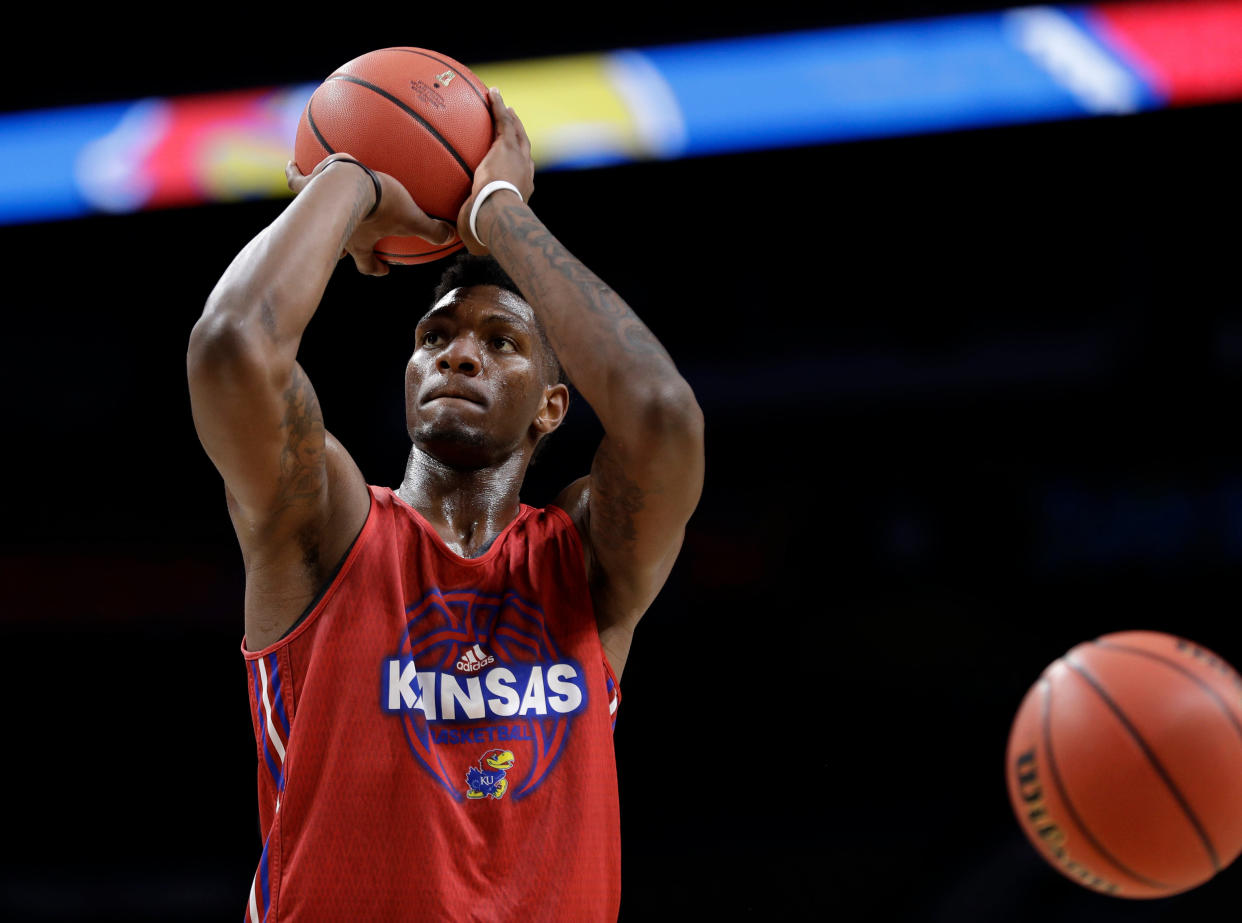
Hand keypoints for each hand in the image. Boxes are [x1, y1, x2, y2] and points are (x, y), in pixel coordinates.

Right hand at [286, 155, 455, 275]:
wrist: (348, 183)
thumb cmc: (380, 203)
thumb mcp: (411, 217)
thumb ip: (430, 229)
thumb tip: (451, 236)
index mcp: (361, 242)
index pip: (367, 264)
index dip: (374, 268)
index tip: (382, 268)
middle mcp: (338, 231)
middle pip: (336, 247)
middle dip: (339, 249)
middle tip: (343, 244)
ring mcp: (319, 211)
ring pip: (311, 217)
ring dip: (314, 214)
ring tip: (312, 205)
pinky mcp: (307, 186)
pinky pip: (296, 180)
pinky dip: (293, 173)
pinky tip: (291, 163)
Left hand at [457, 88, 535, 254]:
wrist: (497, 214)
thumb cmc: (488, 228)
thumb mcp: (477, 230)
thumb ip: (467, 229)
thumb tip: (452, 239)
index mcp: (521, 191)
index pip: (520, 174)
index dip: (516, 164)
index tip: (511, 158)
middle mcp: (525, 172)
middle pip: (524, 149)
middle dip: (518, 136)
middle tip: (512, 124)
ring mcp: (518, 158)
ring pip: (516, 133)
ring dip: (510, 118)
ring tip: (504, 105)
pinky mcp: (507, 146)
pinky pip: (503, 121)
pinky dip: (499, 106)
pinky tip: (492, 92)